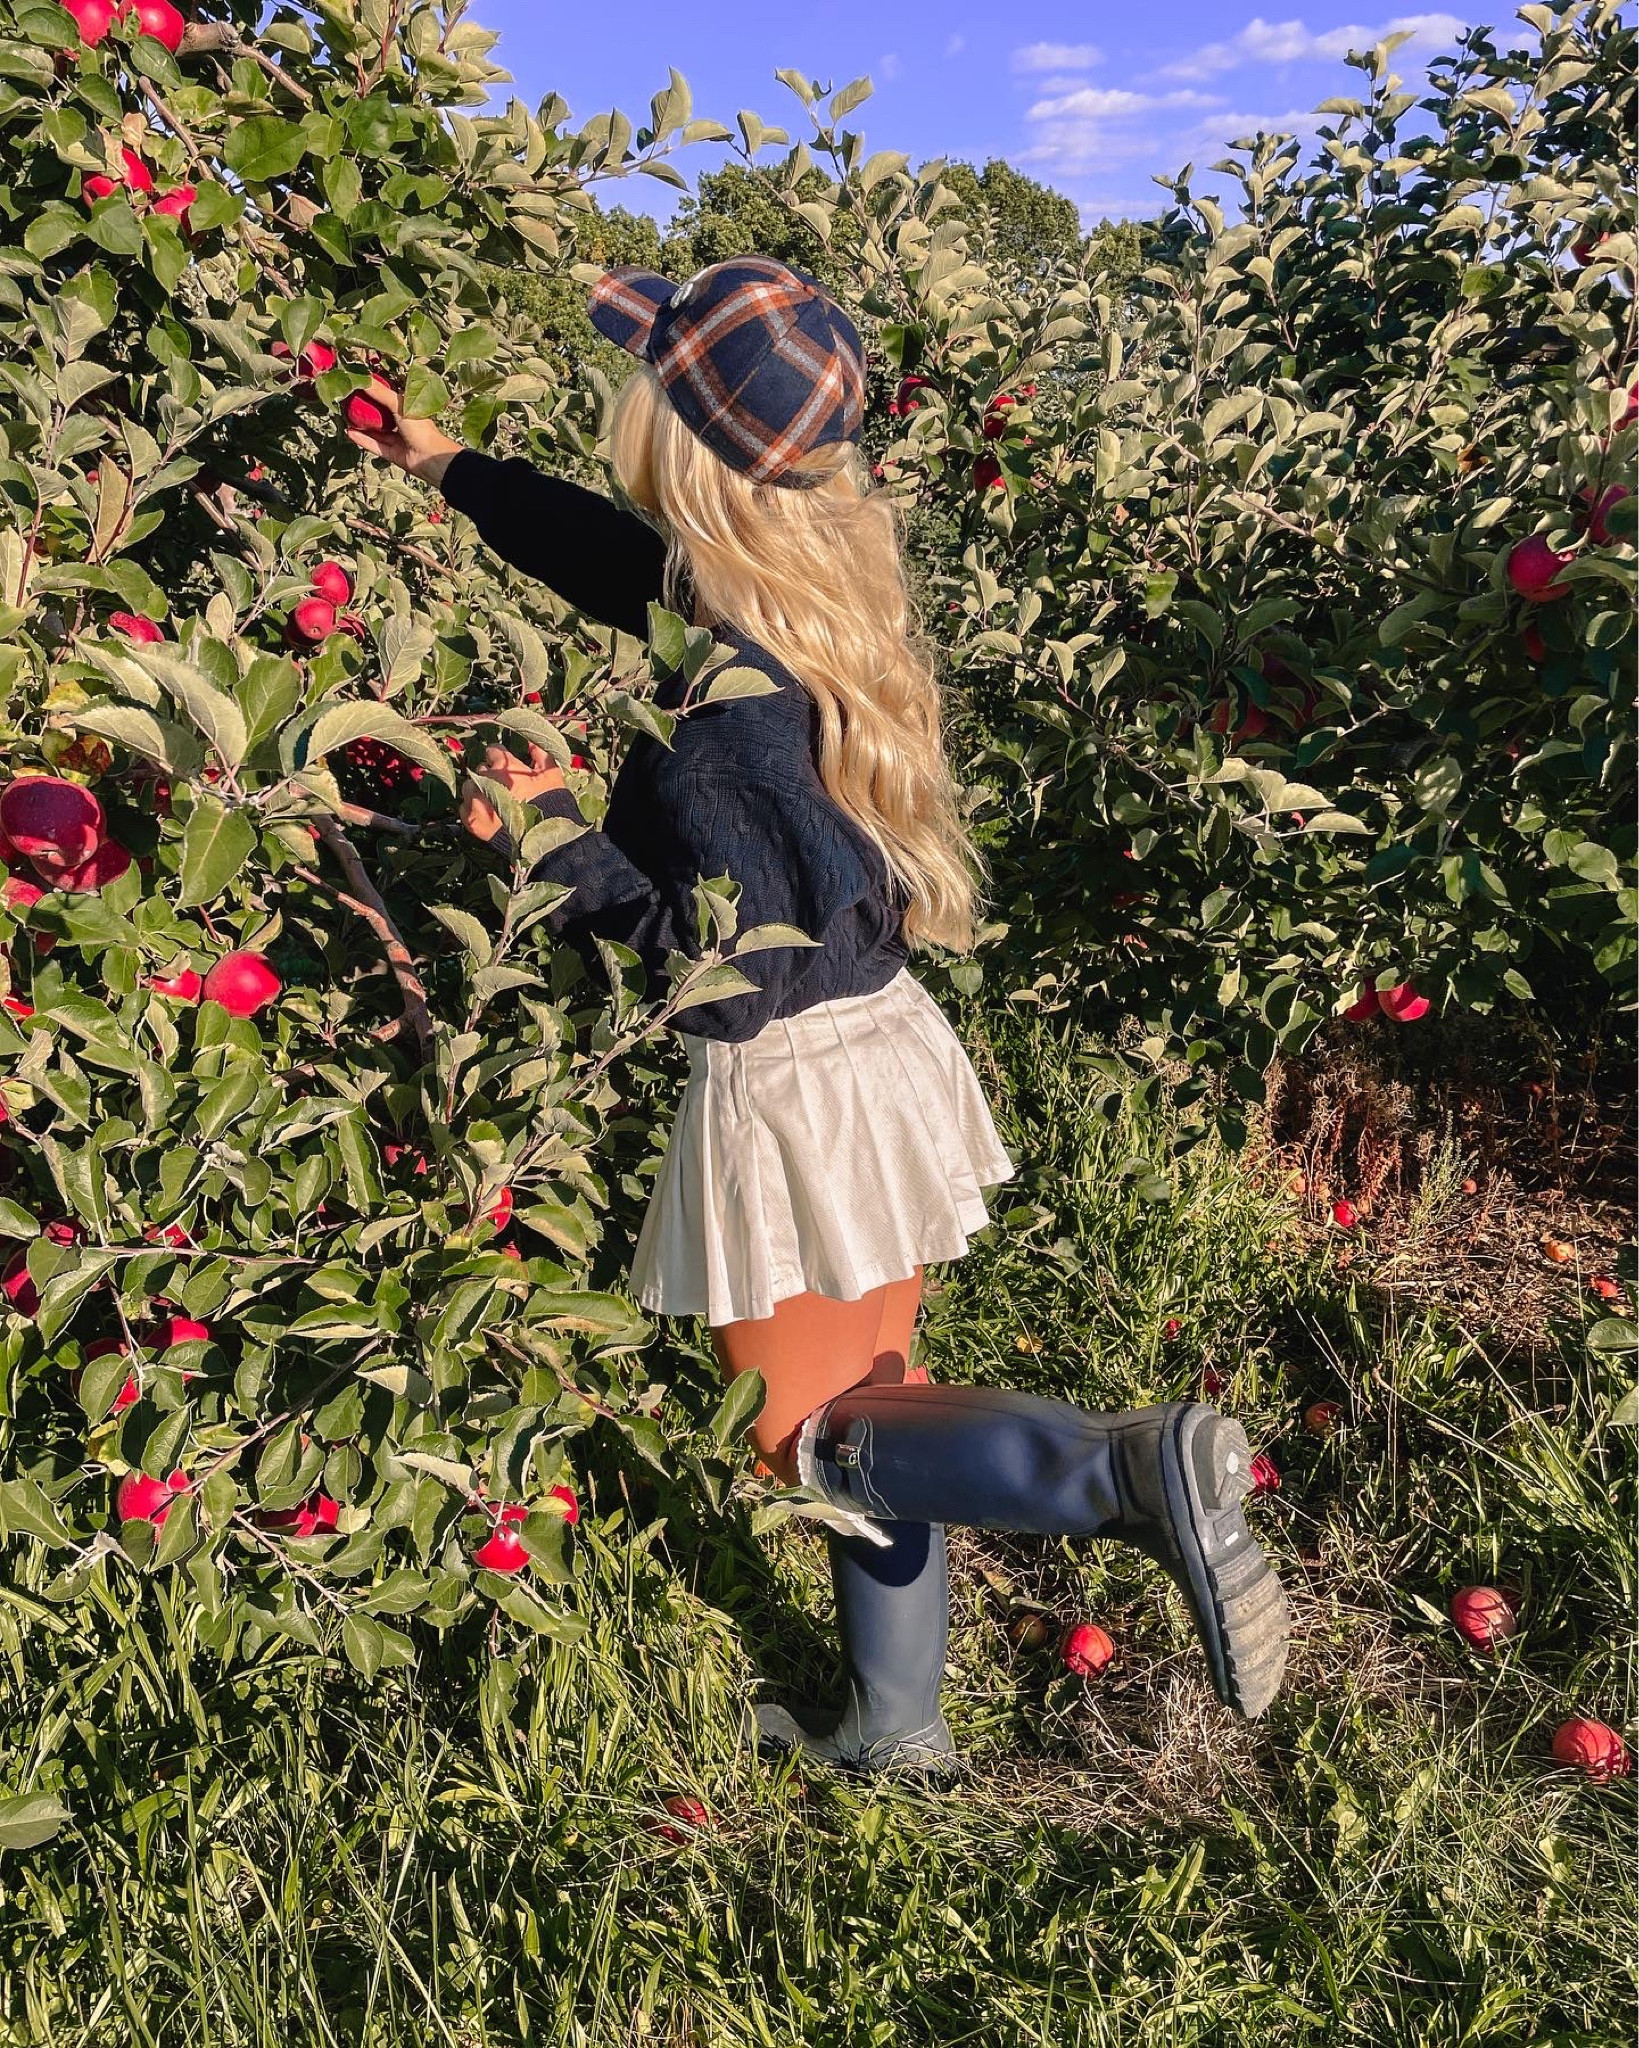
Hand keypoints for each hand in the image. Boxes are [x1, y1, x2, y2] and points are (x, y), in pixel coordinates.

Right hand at [344, 372, 462, 484]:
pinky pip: (375, 445)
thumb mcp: (399, 404)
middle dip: (366, 411)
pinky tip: (350, 432)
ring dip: (361, 426)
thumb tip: (362, 378)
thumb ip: (381, 392)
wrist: (430, 456)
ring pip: (376, 432)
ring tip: (345, 418)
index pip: (388, 399)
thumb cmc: (419, 426)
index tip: (358, 387)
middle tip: (348, 403)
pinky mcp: (393, 454)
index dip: (374, 393)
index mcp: (408, 410)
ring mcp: (398, 440)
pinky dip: (363, 439)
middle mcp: (403, 424)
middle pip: (381, 416)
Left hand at [460, 744, 566, 842]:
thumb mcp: (551, 773)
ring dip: (479, 790)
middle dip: (490, 775)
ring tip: (493, 800)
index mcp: (505, 766)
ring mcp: (477, 800)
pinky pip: (464, 807)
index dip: (500, 758)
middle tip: (503, 786)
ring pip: (469, 786)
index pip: (493, 751)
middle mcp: (487, 780)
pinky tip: (487, 812)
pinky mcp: (472, 820)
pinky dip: (473, 808)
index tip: (505, 765)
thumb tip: (531, 741)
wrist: (546, 838)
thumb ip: (540, 752)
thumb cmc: (551, 802)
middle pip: (481, 769)